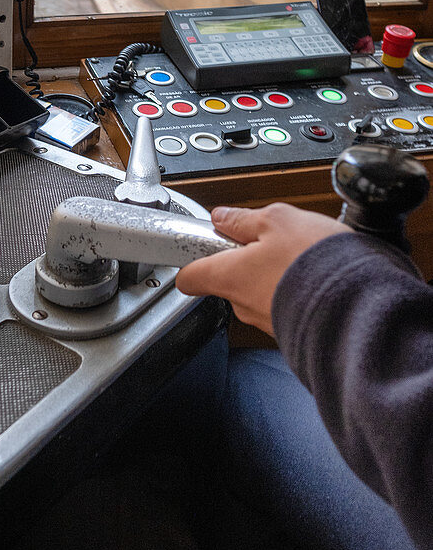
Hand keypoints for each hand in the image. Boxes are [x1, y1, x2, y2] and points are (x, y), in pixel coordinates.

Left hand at [175, 203, 344, 335]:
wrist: (361, 305)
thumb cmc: (315, 262)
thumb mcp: (276, 219)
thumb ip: (243, 219)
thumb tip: (223, 217)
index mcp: (229, 276)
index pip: (189, 277)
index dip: (191, 260)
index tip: (198, 248)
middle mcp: (243, 306)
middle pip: (229, 281)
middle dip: (245, 261)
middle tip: (269, 242)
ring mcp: (268, 322)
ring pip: (260, 293)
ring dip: (274, 275)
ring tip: (301, 257)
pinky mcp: (294, 332)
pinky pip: (285, 306)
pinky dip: (295, 292)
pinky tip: (316, 278)